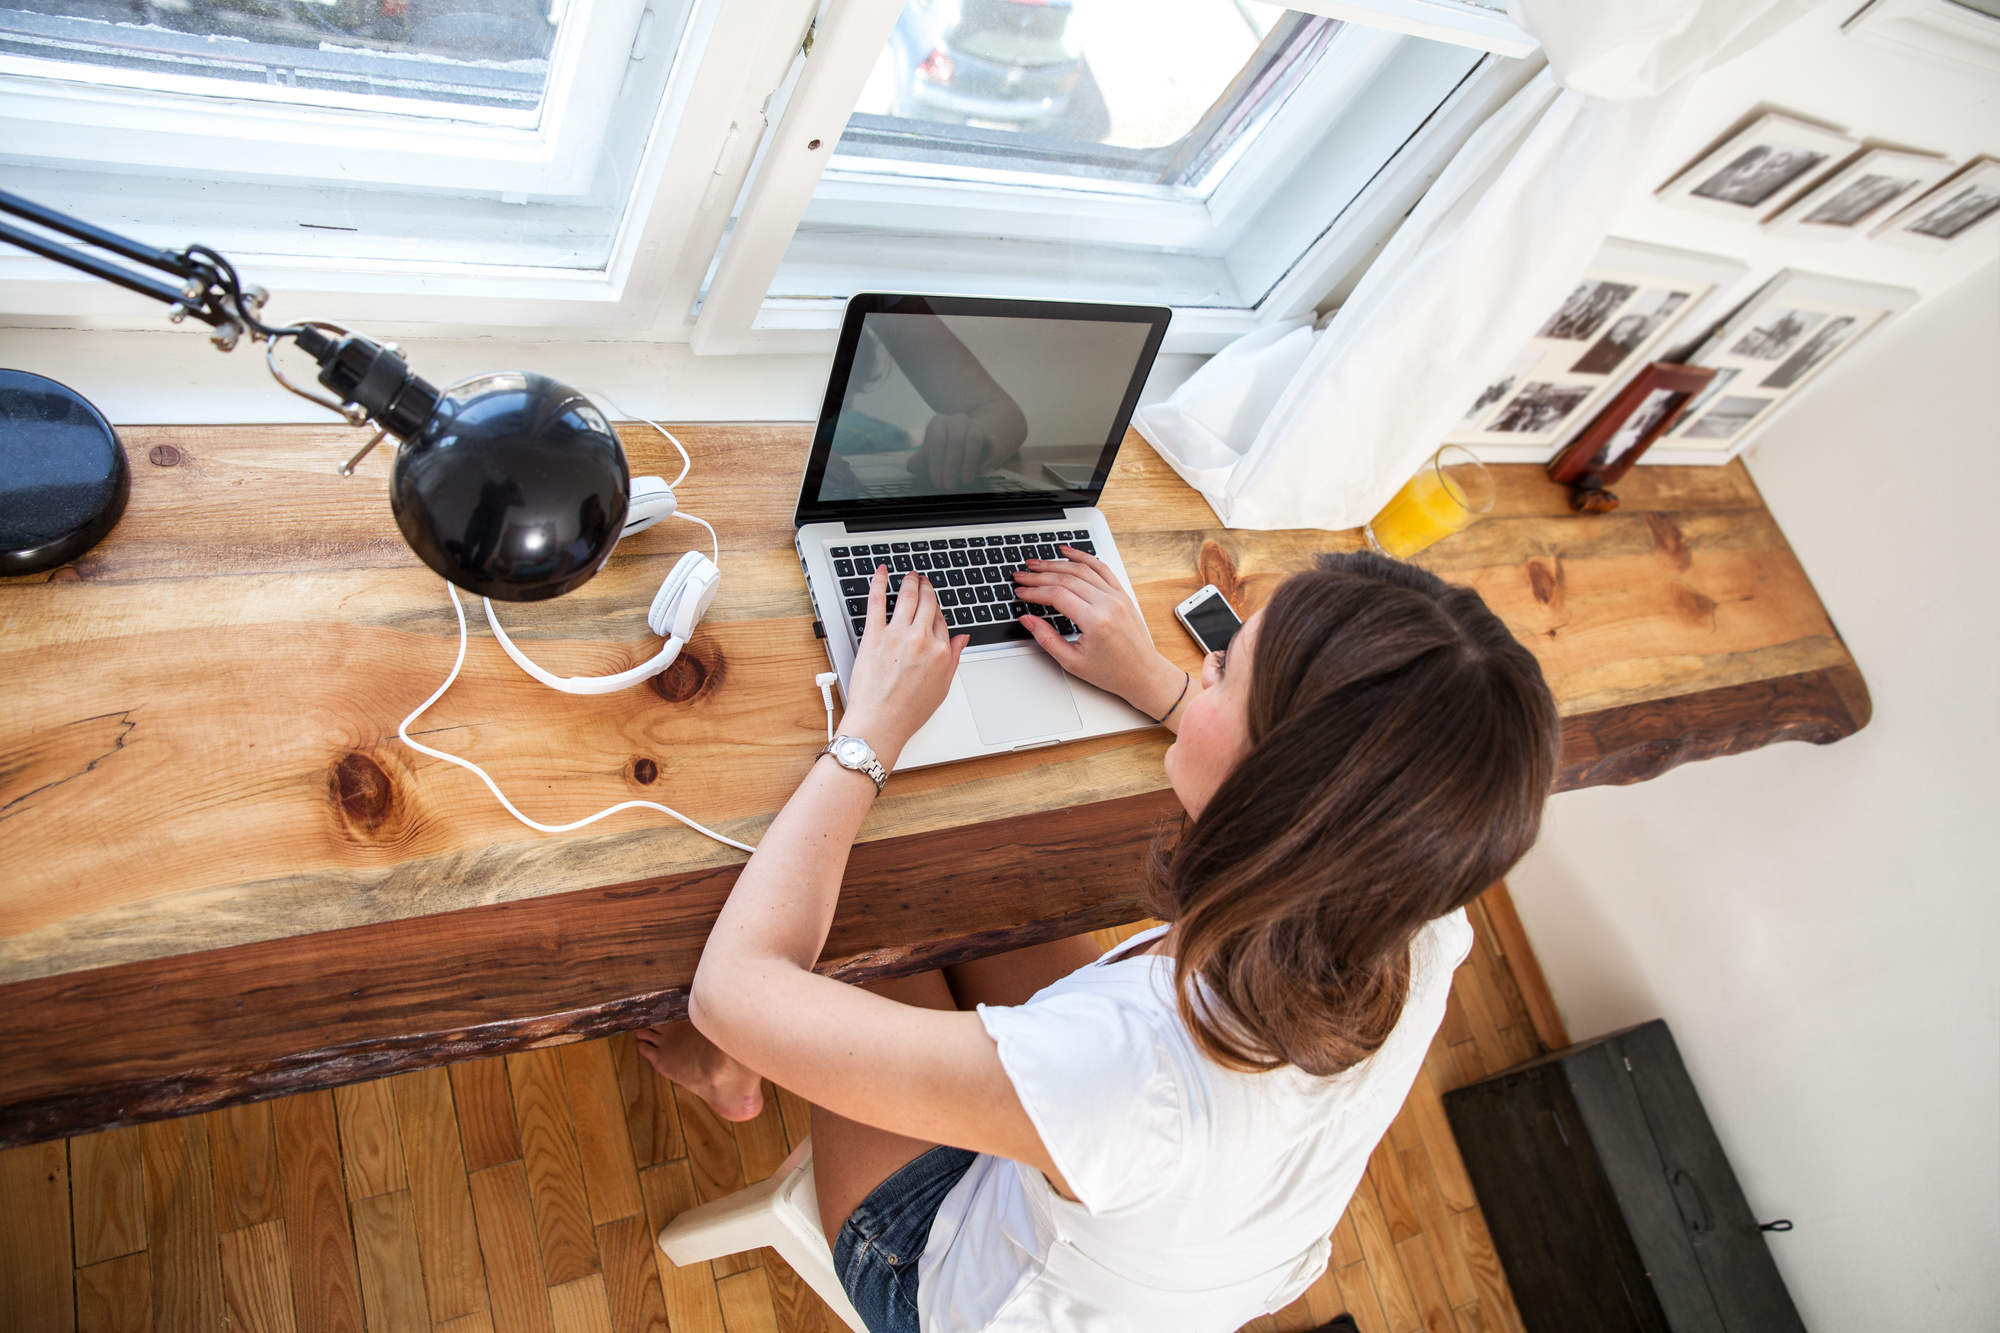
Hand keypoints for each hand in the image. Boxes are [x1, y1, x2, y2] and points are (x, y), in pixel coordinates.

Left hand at [841, 564, 967, 762]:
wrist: (880, 723)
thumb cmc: (907, 712)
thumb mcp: (941, 687)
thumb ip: (953, 659)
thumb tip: (962, 640)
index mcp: (940, 652)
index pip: (942, 622)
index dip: (937, 612)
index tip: (933, 606)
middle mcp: (921, 639)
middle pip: (927, 605)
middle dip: (927, 589)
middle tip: (923, 580)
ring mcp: (896, 635)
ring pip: (907, 598)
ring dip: (910, 582)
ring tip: (910, 575)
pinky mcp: (873, 636)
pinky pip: (877, 601)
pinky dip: (879, 583)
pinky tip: (881, 573)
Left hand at [907, 414, 996, 488]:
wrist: (972, 432)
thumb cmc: (947, 446)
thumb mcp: (933, 451)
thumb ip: (922, 459)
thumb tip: (911, 467)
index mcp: (939, 423)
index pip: (937, 441)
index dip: (936, 463)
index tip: (936, 482)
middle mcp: (957, 421)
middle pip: (955, 441)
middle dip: (951, 465)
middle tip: (948, 486)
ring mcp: (976, 427)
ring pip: (974, 439)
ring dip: (970, 461)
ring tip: (965, 481)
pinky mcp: (992, 435)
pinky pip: (995, 442)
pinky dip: (996, 453)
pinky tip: (995, 466)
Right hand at [1012, 547, 1189, 724]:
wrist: (1143, 674)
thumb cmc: (1112, 672)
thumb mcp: (1073, 661)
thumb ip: (1047, 639)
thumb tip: (1027, 620)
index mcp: (1096, 622)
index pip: (1057, 596)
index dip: (1034, 592)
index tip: (1020, 592)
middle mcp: (1108, 604)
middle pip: (1066, 579)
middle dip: (1039, 575)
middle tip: (1021, 575)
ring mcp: (1117, 596)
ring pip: (1082, 570)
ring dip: (1056, 564)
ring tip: (1037, 563)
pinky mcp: (1122, 594)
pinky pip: (1101, 568)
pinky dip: (1083, 557)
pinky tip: (1068, 552)